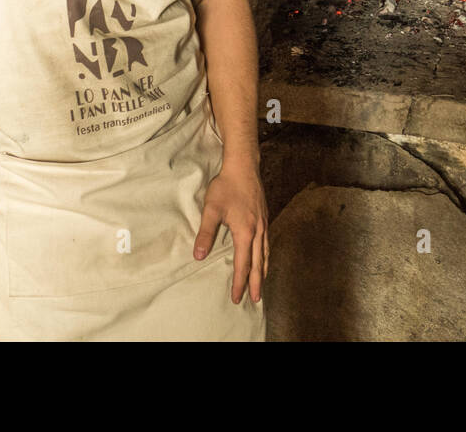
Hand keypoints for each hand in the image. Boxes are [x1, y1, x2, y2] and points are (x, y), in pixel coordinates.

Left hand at [194, 160, 267, 304]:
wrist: (244, 166)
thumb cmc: (226, 186)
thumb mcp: (211, 209)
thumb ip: (206, 233)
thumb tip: (199, 256)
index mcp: (246, 232)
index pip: (243, 264)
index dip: (239, 283)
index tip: (237, 298)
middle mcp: (258, 231)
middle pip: (258, 263)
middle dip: (255, 283)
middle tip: (255, 300)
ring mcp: (263, 224)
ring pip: (265, 253)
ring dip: (263, 271)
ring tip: (261, 284)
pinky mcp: (264, 217)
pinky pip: (267, 243)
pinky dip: (266, 256)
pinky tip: (263, 257)